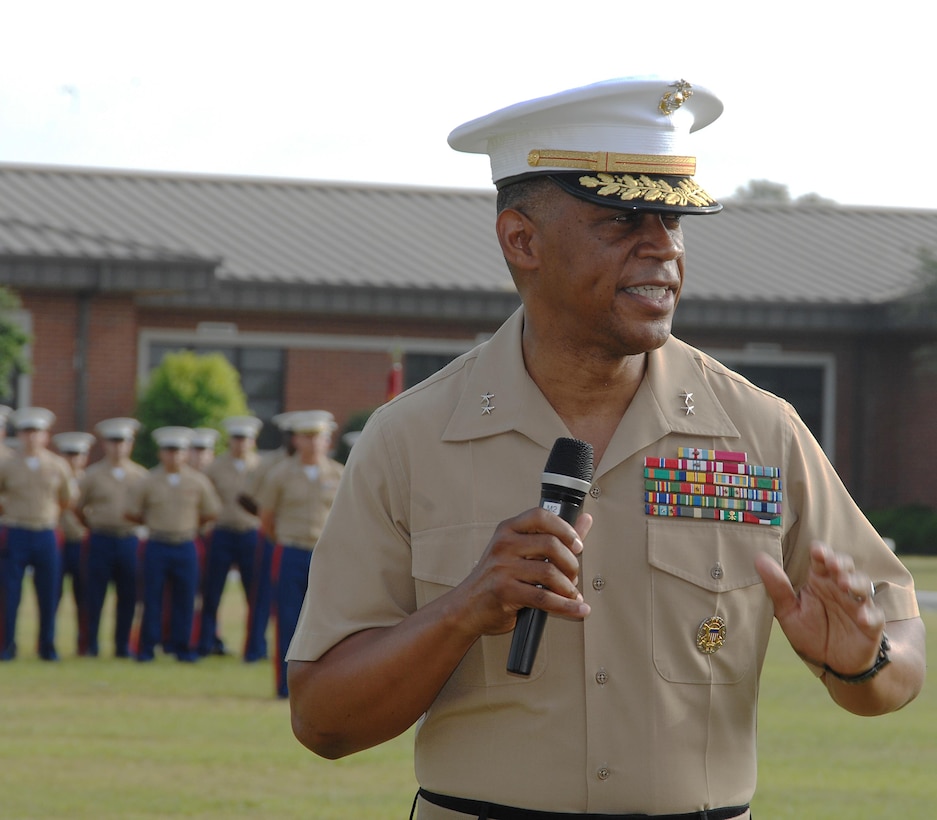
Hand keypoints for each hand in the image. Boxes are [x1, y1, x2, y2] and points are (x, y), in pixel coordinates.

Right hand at [450, 507, 592, 640]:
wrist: (466, 608)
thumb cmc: (495, 579)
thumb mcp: (520, 552)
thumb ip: (555, 536)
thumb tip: (584, 520)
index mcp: (508, 530)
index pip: (541, 516)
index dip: (565, 529)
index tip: (577, 545)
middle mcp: (503, 545)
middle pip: (550, 545)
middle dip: (571, 564)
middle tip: (573, 576)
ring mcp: (502, 568)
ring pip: (550, 573)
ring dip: (569, 588)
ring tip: (571, 594)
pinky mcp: (504, 591)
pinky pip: (544, 598)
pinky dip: (566, 606)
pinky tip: (576, 609)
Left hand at [755, 541, 884, 675]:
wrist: (833, 664)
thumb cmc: (810, 632)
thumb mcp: (789, 612)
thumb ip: (777, 588)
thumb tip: (759, 559)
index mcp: (819, 581)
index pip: (822, 560)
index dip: (821, 553)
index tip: (816, 550)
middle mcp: (840, 588)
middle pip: (845, 567)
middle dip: (840, 563)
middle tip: (831, 564)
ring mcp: (857, 605)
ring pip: (862, 586)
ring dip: (855, 583)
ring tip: (844, 584)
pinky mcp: (871, 625)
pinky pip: (874, 617)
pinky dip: (869, 616)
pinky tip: (862, 617)